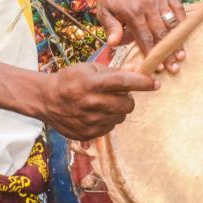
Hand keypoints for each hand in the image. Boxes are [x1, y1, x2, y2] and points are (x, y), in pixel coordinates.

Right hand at [39, 61, 158, 140]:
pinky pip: (110, 127)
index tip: (156, 83)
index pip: (124, 82)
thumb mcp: (90, 68)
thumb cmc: (70, 79)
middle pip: (127, 104)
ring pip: (121, 117)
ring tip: (103, 102)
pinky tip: (96, 113)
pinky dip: (108, 119)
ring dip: (118, 109)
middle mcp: (93, 103)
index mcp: (93, 84)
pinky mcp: (88, 134)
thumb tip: (137, 70)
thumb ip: (114, 72)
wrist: (46, 100)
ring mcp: (90, 121)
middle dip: (128, 98)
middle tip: (120, 94)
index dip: (143, 83)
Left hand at [95, 0, 185, 72]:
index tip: (158, 68)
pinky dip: (182, 22)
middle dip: (168, 52)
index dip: (152, 53)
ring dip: (178, 40)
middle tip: (174, 68)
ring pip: (171, 23)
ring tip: (181, 55)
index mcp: (132, 11)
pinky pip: (178, 9)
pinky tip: (184, 35)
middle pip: (161, 33)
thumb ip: (111, 28)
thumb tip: (113, 45)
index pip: (145, 37)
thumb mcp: (103, 12)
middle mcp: (148, 4)